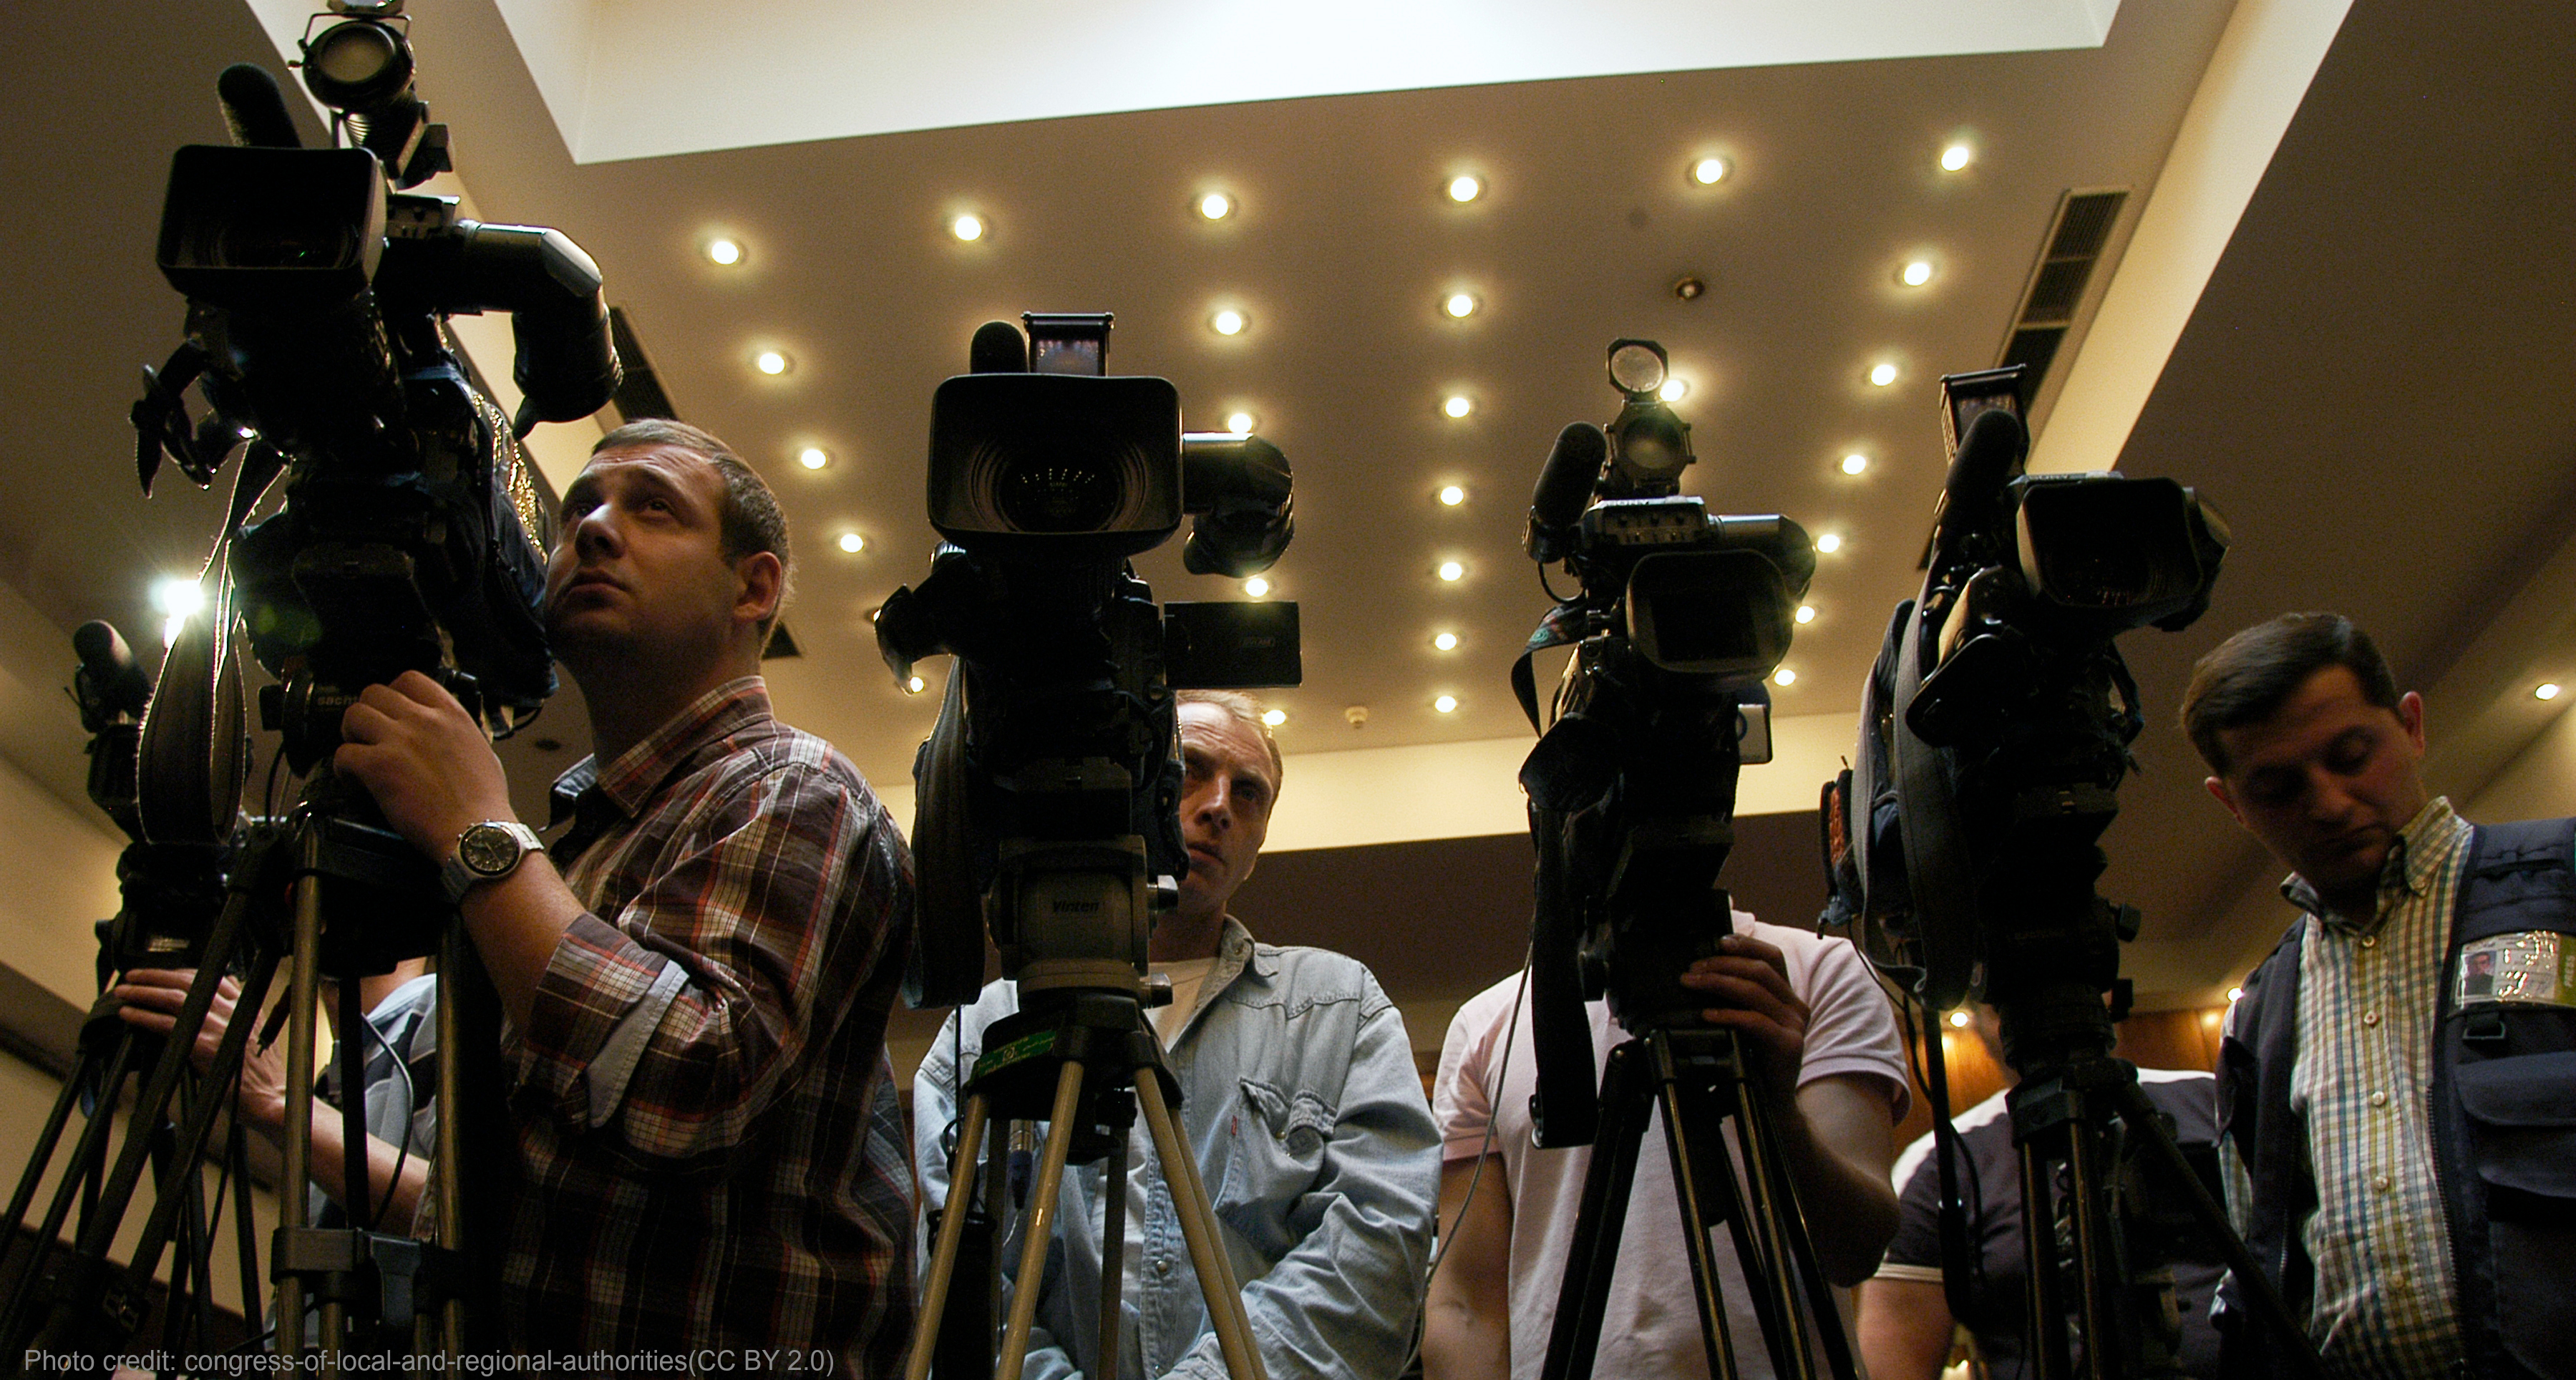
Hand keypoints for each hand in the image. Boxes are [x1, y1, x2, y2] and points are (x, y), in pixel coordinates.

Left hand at [111, 968, 287, 1131]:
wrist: (268, 1096)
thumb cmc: (260, 1073)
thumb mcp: (254, 1035)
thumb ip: (235, 1017)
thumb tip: (216, 1004)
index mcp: (245, 1006)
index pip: (211, 977)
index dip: (181, 972)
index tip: (163, 973)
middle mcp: (232, 1010)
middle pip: (189, 981)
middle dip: (157, 975)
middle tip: (134, 976)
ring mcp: (217, 1026)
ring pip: (174, 998)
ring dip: (144, 992)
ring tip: (125, 992)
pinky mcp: (203, 1046)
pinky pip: (165, 1024)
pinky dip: (144, 1016)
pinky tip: (130, 1014)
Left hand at [333, 670, 515, 859]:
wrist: (476, 831)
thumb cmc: (484, 801)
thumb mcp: (480, 751)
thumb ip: (455, 734)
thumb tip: (442, 737)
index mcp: (450, 714)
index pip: (410, 679)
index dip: (393, 693)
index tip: (391, 711)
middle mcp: (423, 720)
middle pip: (374, 693)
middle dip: (367, 713)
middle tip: (369, 735)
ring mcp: (399, 741)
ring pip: (353, 716)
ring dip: (351, 735)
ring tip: (359, 755)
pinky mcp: (378, 767)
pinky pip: (343, 754)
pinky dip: (343, 768)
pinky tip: (355, 781)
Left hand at [1680, 933, 1809, 1099]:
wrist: (1771, 1108)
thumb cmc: (1753, 1063)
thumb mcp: (1747, 1025)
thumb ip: (1738, 1000)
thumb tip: (1703, 972)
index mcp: (1787, 997)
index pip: (1772, 957)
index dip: (1746, 944)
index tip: (1718, 941)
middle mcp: (1796, 1007)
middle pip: (1760, 970)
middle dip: (1722, 964)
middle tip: (1692, 969)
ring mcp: (1795, 1026)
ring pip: (1755, 991)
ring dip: (1718, 982)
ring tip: (1692, 983)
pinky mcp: (1789, 1046)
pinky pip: (1755, 1021)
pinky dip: (1728, 1014)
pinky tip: (1707, 1014)